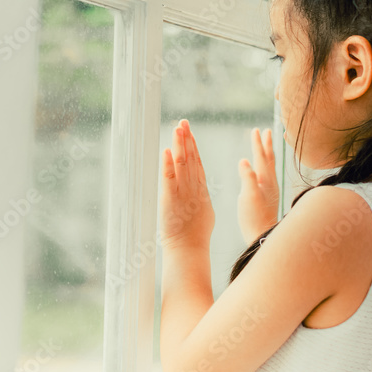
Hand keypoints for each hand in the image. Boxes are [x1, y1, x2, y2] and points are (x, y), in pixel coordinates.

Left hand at [159, 119, 214, 250]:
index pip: (197, 163)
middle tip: (182, 122)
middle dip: (186, 139)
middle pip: (190, 159)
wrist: (190, 249)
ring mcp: (182, 193)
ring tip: (177, 128)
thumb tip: (200, 192)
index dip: (193, 146)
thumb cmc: (196, 236)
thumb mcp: (204, 212)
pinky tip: (167, 150)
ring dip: (180, 145)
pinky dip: (167, 164)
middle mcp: (192, 188)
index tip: (190, 132)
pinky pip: (169, 178)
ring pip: (182, 164)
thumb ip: (201, 199)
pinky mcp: (170, 199)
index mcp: (201, 190)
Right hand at [237, 127, 278, 244]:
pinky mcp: (267, 197)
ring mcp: (270, 190)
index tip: (256, 130)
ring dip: (268, 154)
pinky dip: (266, 166)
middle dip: (267, 145)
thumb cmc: (254, 218)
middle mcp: (270, 183)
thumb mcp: (248, 197)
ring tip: (267, 145)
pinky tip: (262, 170)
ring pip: (270, 167)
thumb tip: (243, 160)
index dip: (258, 144)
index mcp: (265, 180)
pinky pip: (268, 175)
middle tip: (267, 130)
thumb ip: (247, 178)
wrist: (262, 236)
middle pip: (269, 159)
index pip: (261, 157)